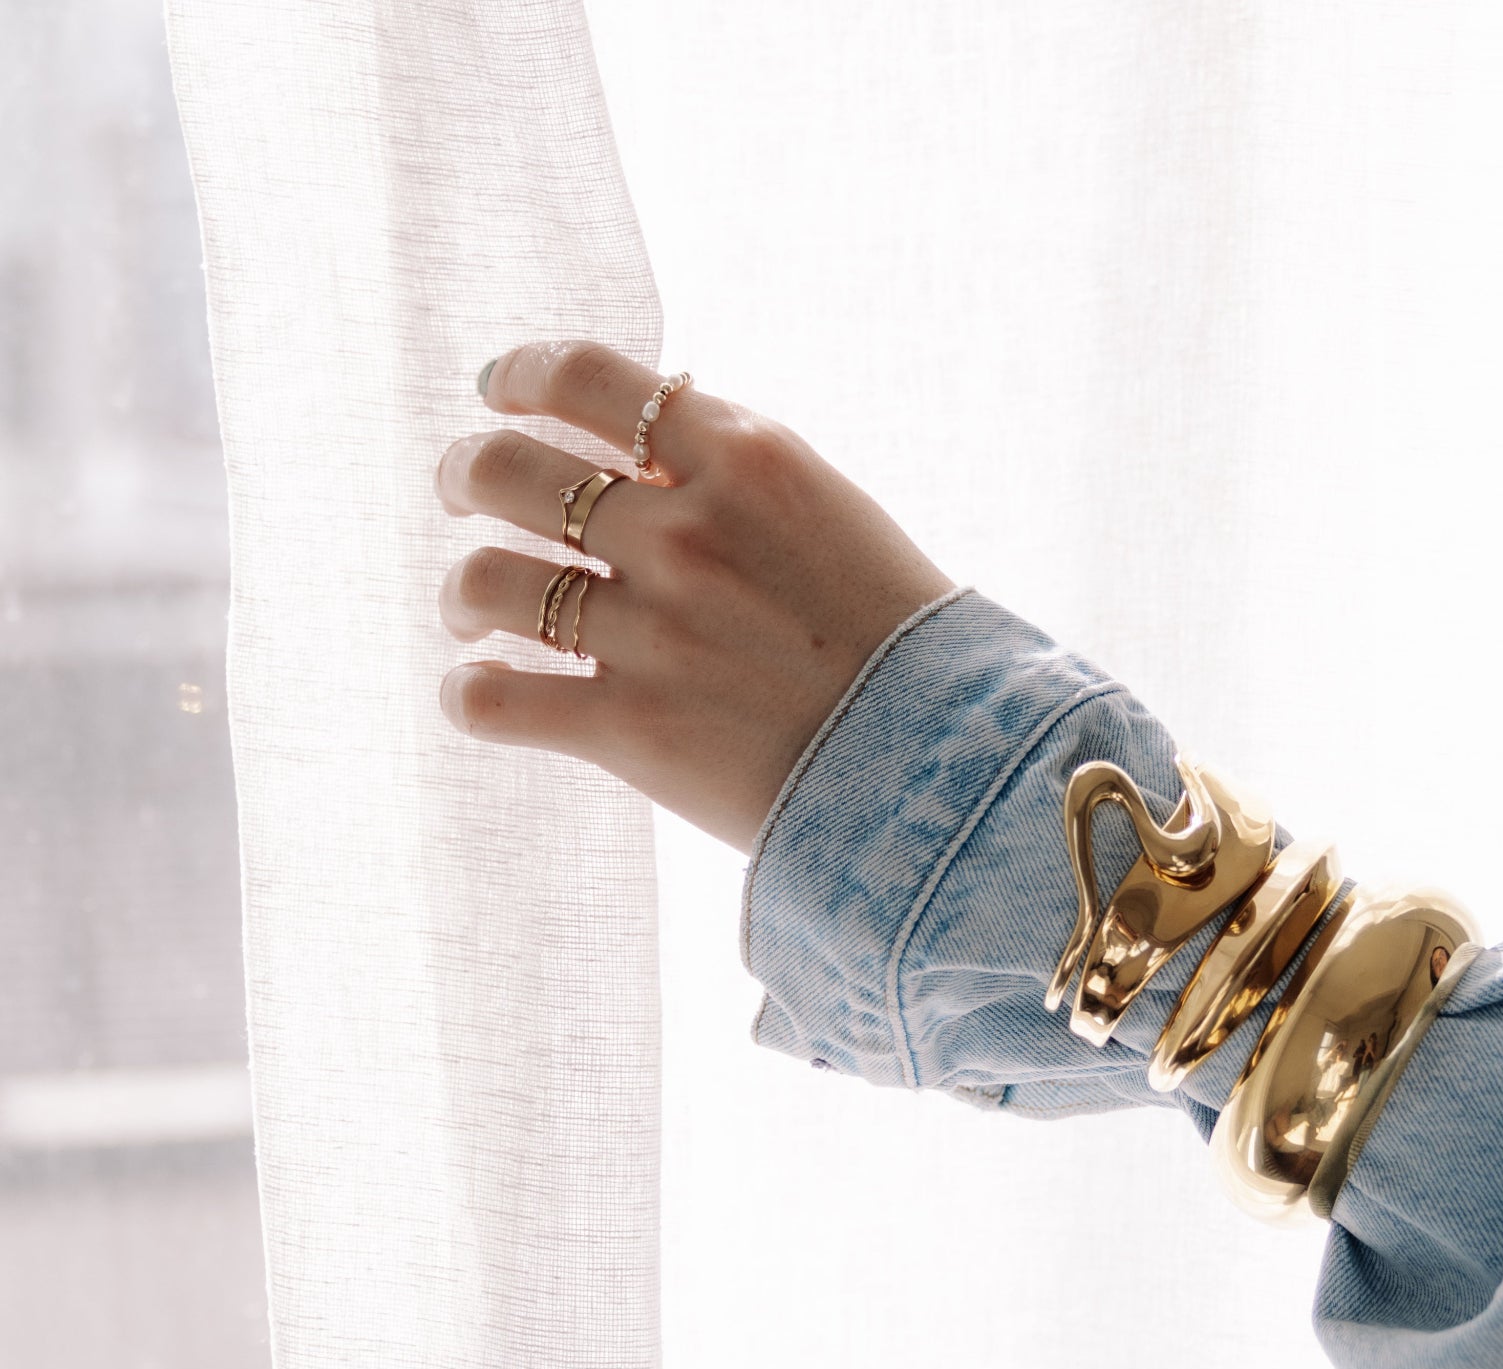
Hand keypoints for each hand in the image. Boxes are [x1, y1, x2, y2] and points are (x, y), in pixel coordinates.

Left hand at [435, 340, 952, 850]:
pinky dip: (470, 695)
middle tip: (463, 495)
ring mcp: (652, 631)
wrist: (947, 766)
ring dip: (462, 594)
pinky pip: (490, 699)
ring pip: (486, 582)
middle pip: (509, 469)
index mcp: (743, 458)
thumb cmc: (903, 643)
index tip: (498, 392)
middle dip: (465, 477)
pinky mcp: (628, 729)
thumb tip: (640, 439)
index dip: (521, 375)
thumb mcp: (832, 514)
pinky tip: (482, 695)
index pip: (586, 376)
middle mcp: (686, 533)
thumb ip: (735, 471)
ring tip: (472, 613)